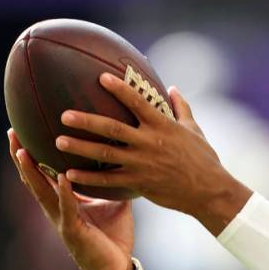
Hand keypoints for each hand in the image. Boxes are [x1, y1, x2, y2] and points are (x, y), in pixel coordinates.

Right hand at [8, 128, 133, 269]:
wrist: (117, 269)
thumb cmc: (114, 238)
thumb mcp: (114, 205)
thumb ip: (111, 185)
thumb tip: (123, 162)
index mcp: (64, 202)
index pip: (42, 174)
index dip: (32, 155)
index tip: (24, 131)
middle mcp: (57, 209)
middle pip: (33, 179)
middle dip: (21, 156)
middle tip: (12, 132)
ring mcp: (62, 220)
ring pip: (41, 192)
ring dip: (31, 171)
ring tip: (22, 150)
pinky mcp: (73, 231)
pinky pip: (67, 208)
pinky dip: (64, 192)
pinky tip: (61, 177)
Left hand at [56, 74, 251, 232]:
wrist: (210, 192)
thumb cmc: (205, 160)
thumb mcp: (195, 130)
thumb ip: (181, 108)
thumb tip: (173, 88)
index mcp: (162, 126)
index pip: (137, 102)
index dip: (119, 89)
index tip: (100, 77)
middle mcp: (149, 143)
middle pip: (112, 128)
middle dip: (86, 121)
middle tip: (64, 114)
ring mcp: (142, 164)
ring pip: (105, 154)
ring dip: (80, 147)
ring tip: (58, 141)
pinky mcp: (140, 182)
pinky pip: (109, 180)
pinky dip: (89, 178)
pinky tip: (70, 174)